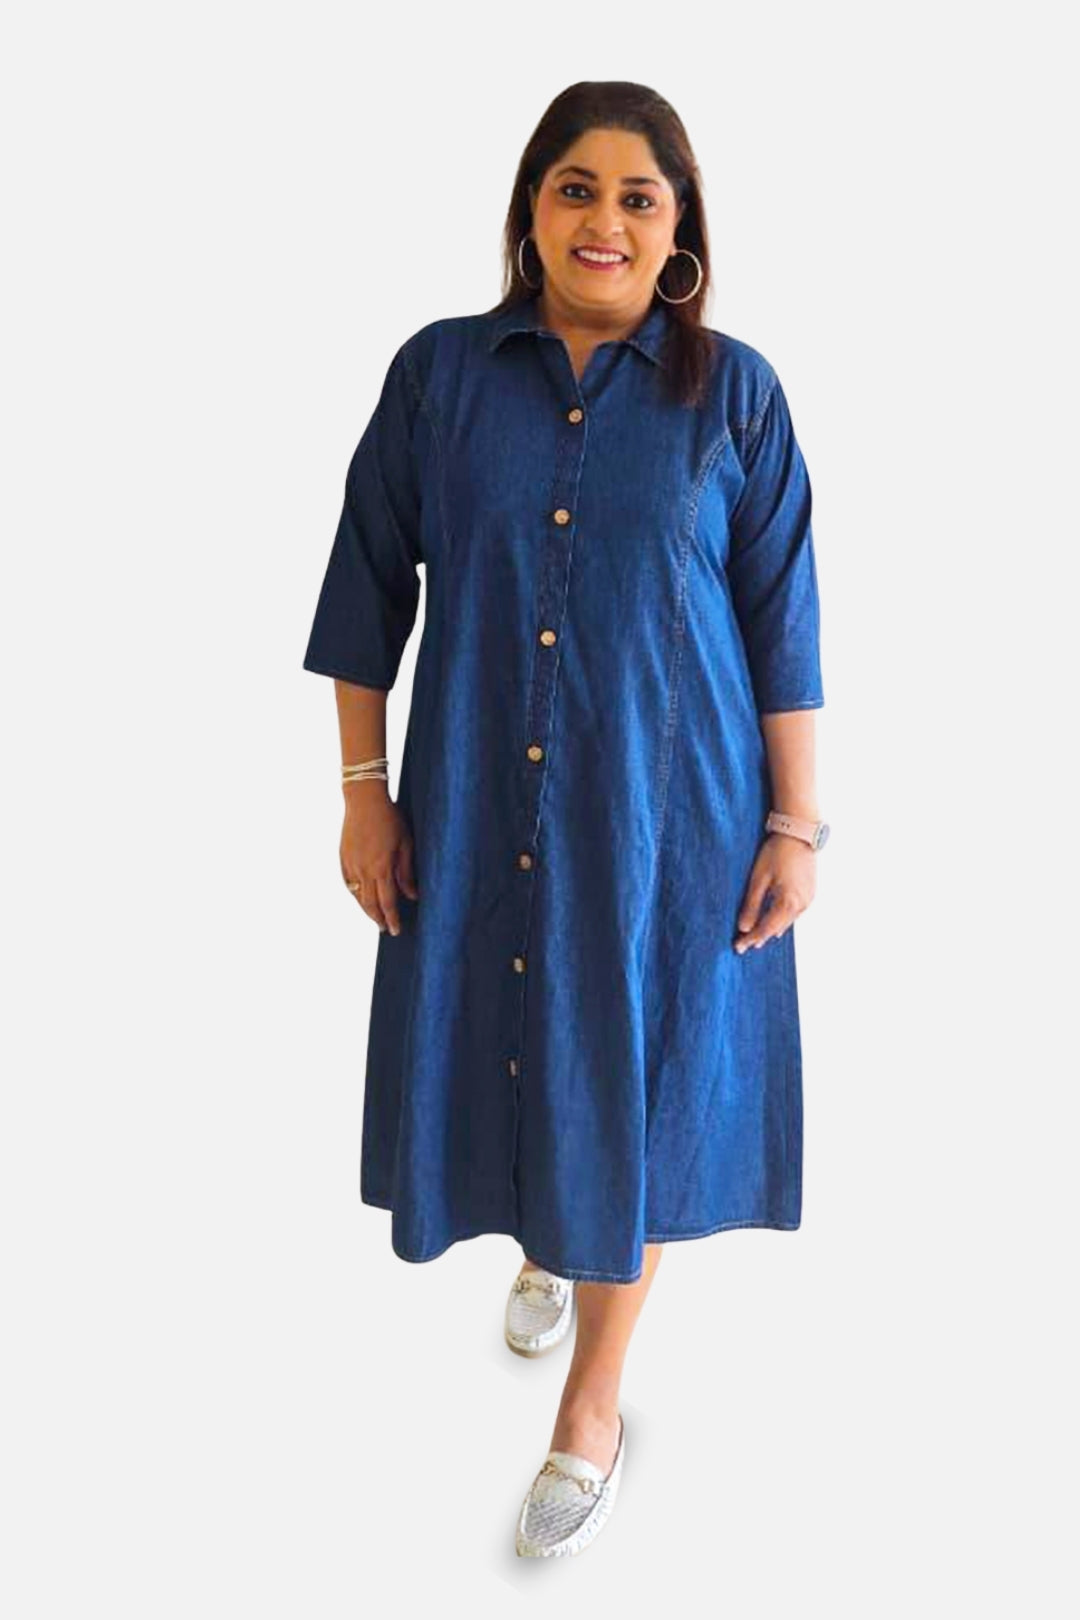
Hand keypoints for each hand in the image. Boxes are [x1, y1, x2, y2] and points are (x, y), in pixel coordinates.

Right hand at [340, 791, 418, 935]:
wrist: (364, 801)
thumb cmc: (390, 819)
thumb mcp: (406, 844)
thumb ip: (407, 873)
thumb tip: (412, 895)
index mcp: (381, 868)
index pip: (387, 902)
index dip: (392, 918)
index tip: (396, 930)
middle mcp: (364, 870)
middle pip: (370, 904)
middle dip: (379, 919)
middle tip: (386, 929)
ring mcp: (351, 865)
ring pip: (358, 896)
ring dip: (366, 910)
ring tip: (375, 917)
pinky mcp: (343, 858)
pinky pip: (348, 883)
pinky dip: (356, 894)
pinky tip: (361, 897)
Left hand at [734, 833, 815, 952]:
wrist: (799, 833)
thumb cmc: (777, 852)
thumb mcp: (759, 878)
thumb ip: (752, 905)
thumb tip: (743, 927)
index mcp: (788, 902)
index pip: (766, 929)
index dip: (752, 939)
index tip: (738, 947)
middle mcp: (802, 905)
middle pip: (777, 928)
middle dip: (760, 936)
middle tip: (744, 945)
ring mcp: (808, 899)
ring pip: (787, 922)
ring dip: (771, 929)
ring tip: (756, 937)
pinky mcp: (810, 893)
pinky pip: (794, 913)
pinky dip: (781, 919)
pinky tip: (774, 922)